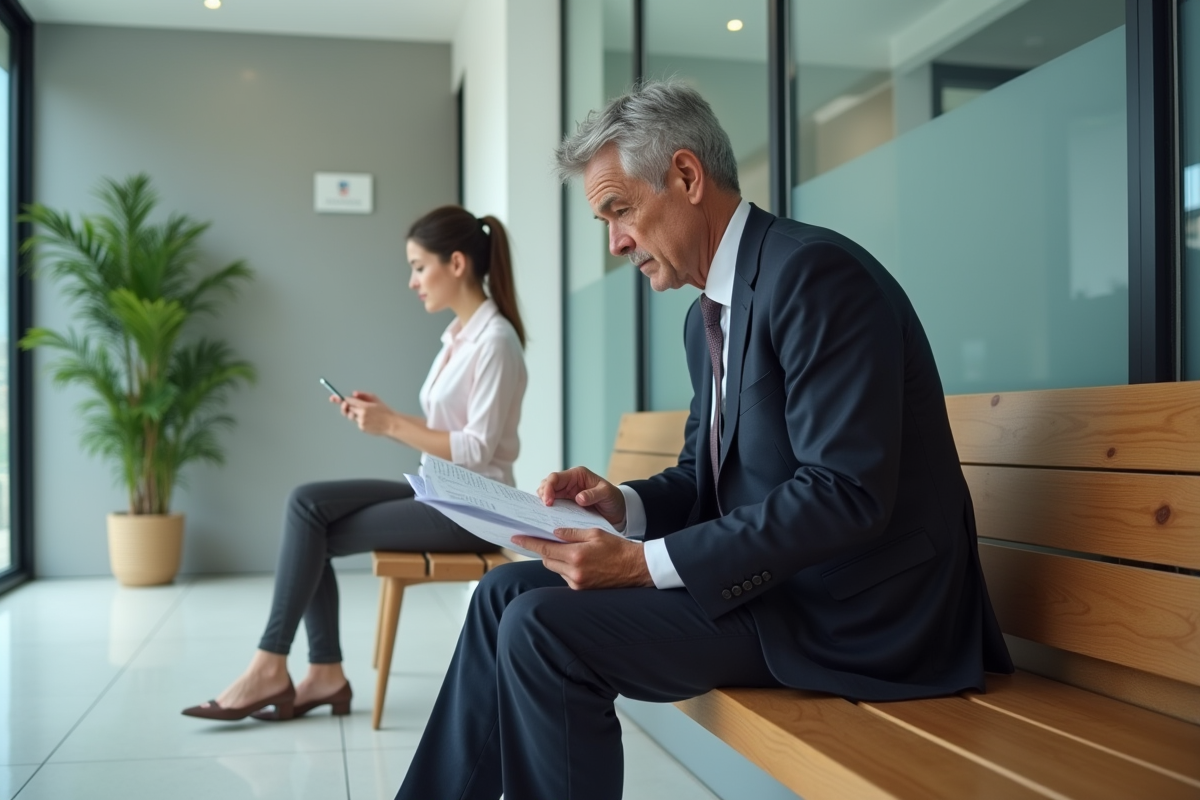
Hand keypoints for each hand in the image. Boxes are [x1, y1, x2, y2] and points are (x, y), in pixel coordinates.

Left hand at [340, 391, 394, 436]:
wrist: (391, 424)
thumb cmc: (384, 411)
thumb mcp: (375, 399)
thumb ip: (363, 395)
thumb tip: (353, 394)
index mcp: (364, 406)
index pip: (349, 401)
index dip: (340, 399)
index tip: (333, 397)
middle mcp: (361, 414)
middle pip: (347, 409)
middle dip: (343, 406)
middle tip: (343, 404)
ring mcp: (361, 422)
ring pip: (352, 416)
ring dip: (354, 413)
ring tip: (365, 413)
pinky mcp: (362, 427)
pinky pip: (357, 422)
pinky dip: (361, 419)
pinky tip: (370, 420)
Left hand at [512, 528, 653, 589]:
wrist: (636, 569)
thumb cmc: (618, 548)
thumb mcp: (595, 533)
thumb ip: (572, 533)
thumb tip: (554, 533)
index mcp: (576, 556)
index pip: (545, 549)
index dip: (529, 543)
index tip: (516, 538)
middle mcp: (574, 572)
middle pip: (547, 560)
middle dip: (544, 549)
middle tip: (543, 538)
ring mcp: (577, 583)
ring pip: (555, 568)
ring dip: (556, 558)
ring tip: (568, 549)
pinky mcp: (581, 589)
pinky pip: (565, 576)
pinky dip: (566, 567)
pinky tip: (577, 560)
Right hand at [536, 466, 626, 528]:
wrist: (618, 510)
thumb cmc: (613, 498)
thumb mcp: (607, 494)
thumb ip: (594, 494)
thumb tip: (579, 498)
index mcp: (577, 475)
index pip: (555, 478)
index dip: (548, 488)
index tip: (547, 502)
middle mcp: (569, 482)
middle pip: (546, 484)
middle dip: (542, 495)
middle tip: (544, 509)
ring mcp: (566, 493)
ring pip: (546, 494)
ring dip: (543, 502)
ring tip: (544, 514)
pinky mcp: (566, 504)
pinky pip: (552, 505)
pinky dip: (548, 510)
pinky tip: (548, 517)